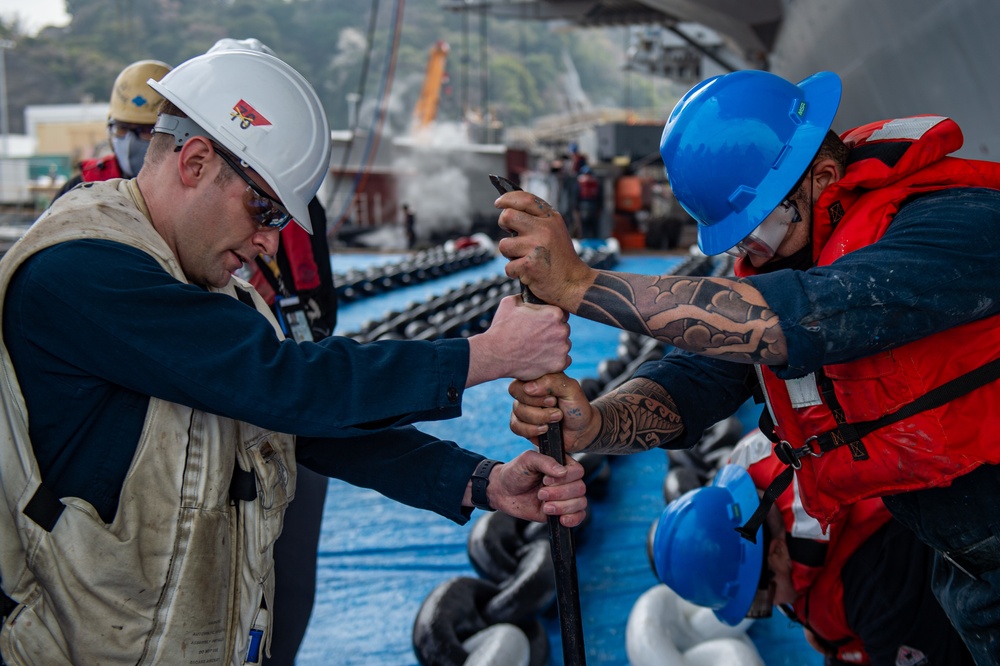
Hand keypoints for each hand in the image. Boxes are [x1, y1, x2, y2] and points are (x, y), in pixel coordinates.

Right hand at [466, 295, 570, 385]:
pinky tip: (541, 358)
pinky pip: (564, 360)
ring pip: (563, 345)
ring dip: (554, 346)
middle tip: (536, 337)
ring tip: (536, 348)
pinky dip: (555, 360)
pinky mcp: (559, 364)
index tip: (540, 324)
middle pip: (563, 329)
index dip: (550, 319)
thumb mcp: (510, 303)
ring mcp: (562, 348)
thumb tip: (528, 296)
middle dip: (553, 332)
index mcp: (554, 313)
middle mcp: (562, 330)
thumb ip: (525, 297)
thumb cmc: (502, 328)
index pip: (561, 314)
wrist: (495, 354)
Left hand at [485, 450, 586, 526]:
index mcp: (562, 465)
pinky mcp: (561, 511)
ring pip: (580, 503)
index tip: (545, 480)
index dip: (565, 478)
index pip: (578, 471)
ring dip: (562, 506)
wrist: (503, 492)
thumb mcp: (527, 460)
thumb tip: (563, 471)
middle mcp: (567, 480)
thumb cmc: (515, 472)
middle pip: (580, 488)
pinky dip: (573, 519)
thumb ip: (545, 461)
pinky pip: (579, 516)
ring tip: (545, 506)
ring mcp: (565, 497)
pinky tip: (561, 519)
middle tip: (540, 494)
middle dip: (560, 494)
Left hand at [495, 190, 594, 309]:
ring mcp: (537, 247)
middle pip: (507, 216)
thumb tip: (507, 209)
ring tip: (525, 259)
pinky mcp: (530, 265)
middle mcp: (544, 229)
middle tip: (512, 234)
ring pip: (503, 245)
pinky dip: (515, 272)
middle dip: (503, 225)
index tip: (499, 203)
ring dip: (510, 255)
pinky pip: (508, 266)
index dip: (508, 199)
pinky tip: (528, 273)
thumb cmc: (559, 257)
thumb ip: (537, 219)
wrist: (573, 283)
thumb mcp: (555, 230)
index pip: (526, 199)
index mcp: (551, 218)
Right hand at [509, 372, 599, 454]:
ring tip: (556, 419)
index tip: (553, 399)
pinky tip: (544, 429)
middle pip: (517, 394)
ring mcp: (522, 406)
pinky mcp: (521, 423)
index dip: (536, 392)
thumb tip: (528, 388)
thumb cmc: (576, 406)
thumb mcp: (571, 389)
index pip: (523, 378)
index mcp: (537, 377)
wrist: (581, 430)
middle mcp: (526, 390)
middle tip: (556, 407)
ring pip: (518, 411)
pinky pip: (515, 426)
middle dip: (539, 406)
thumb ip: (552, 382)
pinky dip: (531, 430)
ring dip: (540, 418)